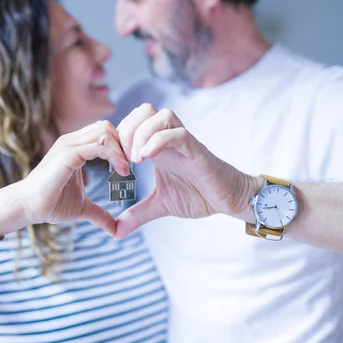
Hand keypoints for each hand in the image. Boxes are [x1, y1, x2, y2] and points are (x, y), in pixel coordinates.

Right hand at [0, 121, 129, 235]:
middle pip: (107, 127)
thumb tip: (115, 230)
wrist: (29, 207)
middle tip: (132, 165)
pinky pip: (98, 145)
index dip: (120, 146)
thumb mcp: (83, 208)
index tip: (130, 167)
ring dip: (121, 148)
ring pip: (104, 131)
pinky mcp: (68, 154)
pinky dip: (114, 155)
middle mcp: (72, 141)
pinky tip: (122, 171)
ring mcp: (69, 145)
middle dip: (124, 143)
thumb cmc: (51, 204)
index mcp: (76, 148)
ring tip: (128, 168)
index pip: (104, 132)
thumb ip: (99, 214)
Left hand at [115, 104, 257, 237]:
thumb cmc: (197, 195)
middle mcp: (168, 139)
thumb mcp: (160, 205)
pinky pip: (178, 133)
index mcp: (157, 146)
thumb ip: (137, 214)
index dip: (119, 135)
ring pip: (160, 114)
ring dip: (142, 134)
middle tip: (124, 158)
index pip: (133, 121)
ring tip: (137, 159)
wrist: (228, 199)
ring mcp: (183, 142)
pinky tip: (148, 158)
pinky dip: (159, 141)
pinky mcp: (197, 150)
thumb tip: (116, 232)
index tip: (115, 161)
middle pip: (144, 110)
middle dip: (127, 130)